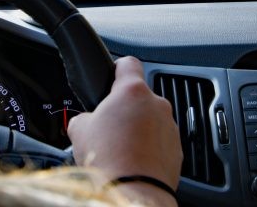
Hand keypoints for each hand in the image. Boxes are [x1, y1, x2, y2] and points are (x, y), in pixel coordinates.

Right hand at [67, 56, 182, 204]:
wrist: (133, 192)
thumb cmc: (107, 159)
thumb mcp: (79, 130)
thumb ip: (84, 116)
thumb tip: (85, 121)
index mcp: (132, 91)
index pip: (128, 63)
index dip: (118, 68)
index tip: (114, 74)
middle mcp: (156, 104)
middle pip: (139, 98)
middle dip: (126, 110)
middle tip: (109, 128)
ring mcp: (170, 127)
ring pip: (151, 121)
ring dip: (139, 130)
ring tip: (121, 150)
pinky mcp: (177, 149)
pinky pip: (161, 142)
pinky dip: (150, 149)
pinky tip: (134, 162)